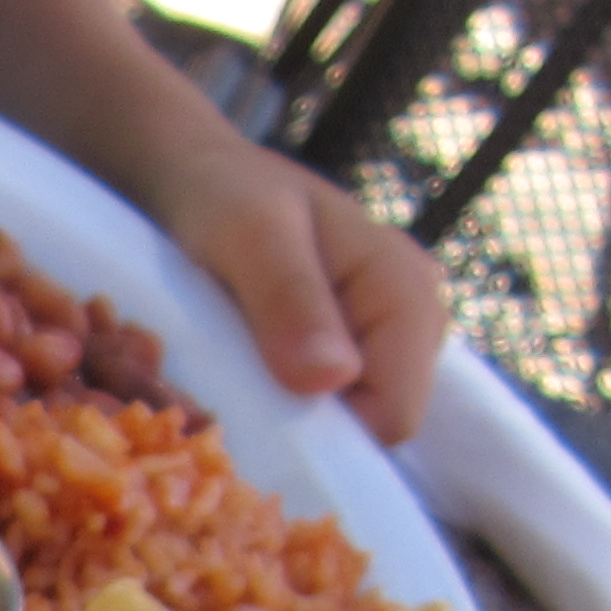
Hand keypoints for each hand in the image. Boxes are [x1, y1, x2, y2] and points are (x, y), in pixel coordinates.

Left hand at [141, 135, 446, 443]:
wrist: (198, 178)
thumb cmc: (225, 194)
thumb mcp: (249, 232)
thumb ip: (290, 297)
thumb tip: (333, 378)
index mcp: (406, 291)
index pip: (395, 415)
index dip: (327, 432)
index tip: (256, 408)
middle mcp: (411, 322)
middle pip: (373, 428)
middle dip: (306, 426)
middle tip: (233, 386)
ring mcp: (382, 342)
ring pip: (347, 427)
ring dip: (287, 419)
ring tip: (232, 371)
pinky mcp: (348, 356)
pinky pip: (325, 412)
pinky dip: (280, 409)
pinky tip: (242, 377)